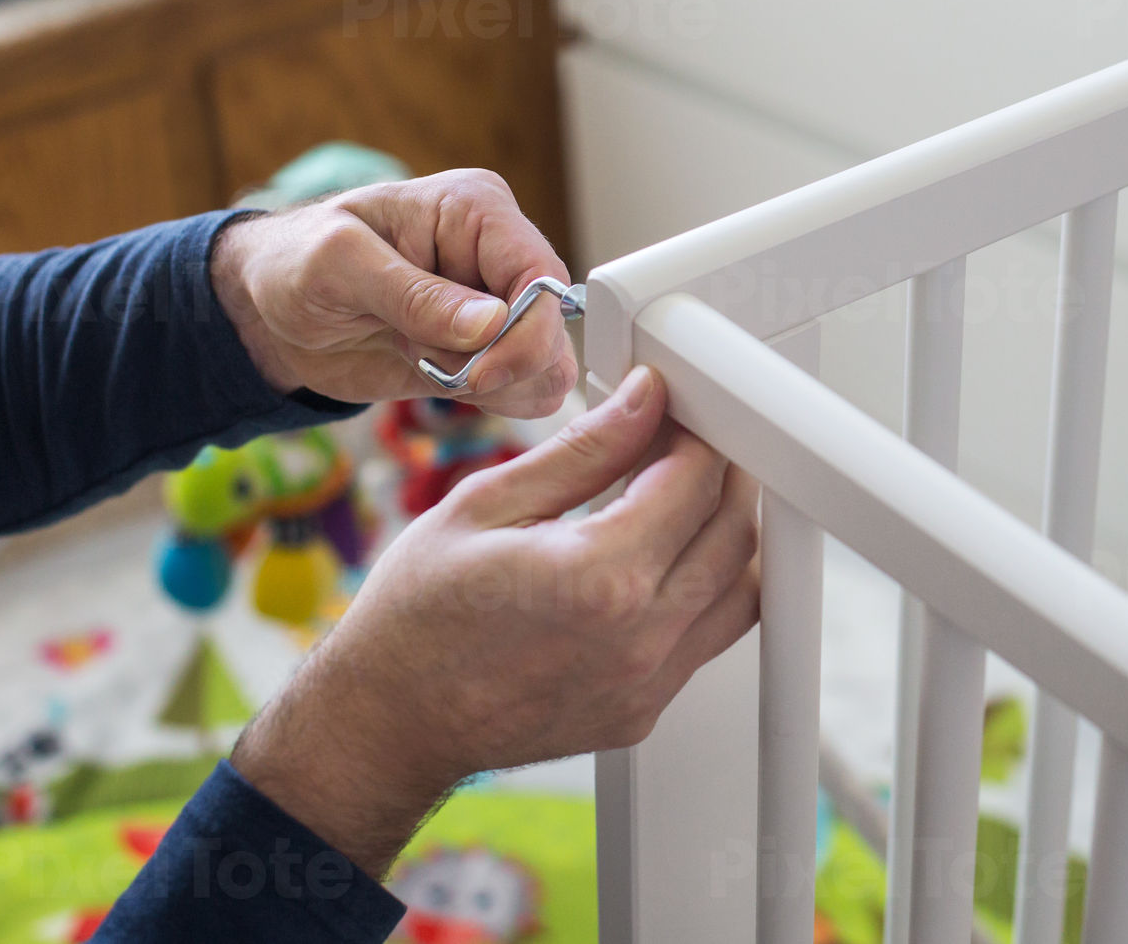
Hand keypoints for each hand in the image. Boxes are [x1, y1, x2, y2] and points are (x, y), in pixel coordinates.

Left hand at [210, 169, 576, 416]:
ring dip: (494, 385)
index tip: (481, 374)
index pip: (539, 271)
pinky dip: (493, 401)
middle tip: (429, 362)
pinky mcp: (489, 351)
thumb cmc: (295, 261)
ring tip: (424, 361)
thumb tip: (491, 322)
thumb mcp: (337, 264)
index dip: (526, 329)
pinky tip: (441, 379)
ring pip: (548, 364)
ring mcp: (498, 307)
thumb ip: (414, 294)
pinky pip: (526, 389)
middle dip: (499, 362)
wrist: (268, 311)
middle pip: (551, 325)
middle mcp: (497, 256)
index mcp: (475, 210)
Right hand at [232, 366, 759, 875]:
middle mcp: (639, 636)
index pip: (697, 480)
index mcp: (599, 575)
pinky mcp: (644, 711)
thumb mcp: (485, 505)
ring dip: (727, 535)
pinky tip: (662, 565)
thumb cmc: (413, 619)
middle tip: (684, 448)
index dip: (696, 433)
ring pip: (741, 590)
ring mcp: (647, 683)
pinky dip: (707, 591)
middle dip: (723, 475)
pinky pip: (710, 638)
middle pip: (735, 531)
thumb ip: (583, 451)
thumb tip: (644, 402)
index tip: (674, 416)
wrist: (385, 724)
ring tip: (680, 503)